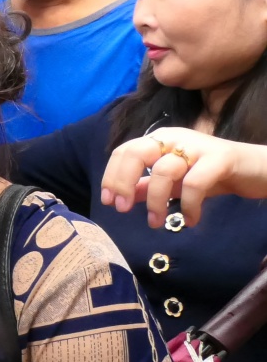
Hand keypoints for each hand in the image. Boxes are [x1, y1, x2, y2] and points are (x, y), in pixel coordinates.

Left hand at [100, 127, 266, 228]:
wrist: (256, 170)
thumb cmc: (211, 174)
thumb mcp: (175, 182)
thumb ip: (148, 187)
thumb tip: (121, 197)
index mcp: (160, 140)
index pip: (124, 151)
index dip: (112, 176)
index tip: (109, 202)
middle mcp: (174, 137)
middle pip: (136, 153)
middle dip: (122, 182)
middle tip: (122, 209)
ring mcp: (197, 146)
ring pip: (163, 171)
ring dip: (156, 202)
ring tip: (157, 223)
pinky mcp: (220, 158)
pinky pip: (195, 183)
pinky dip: (188, 206)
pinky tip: (190, 220)